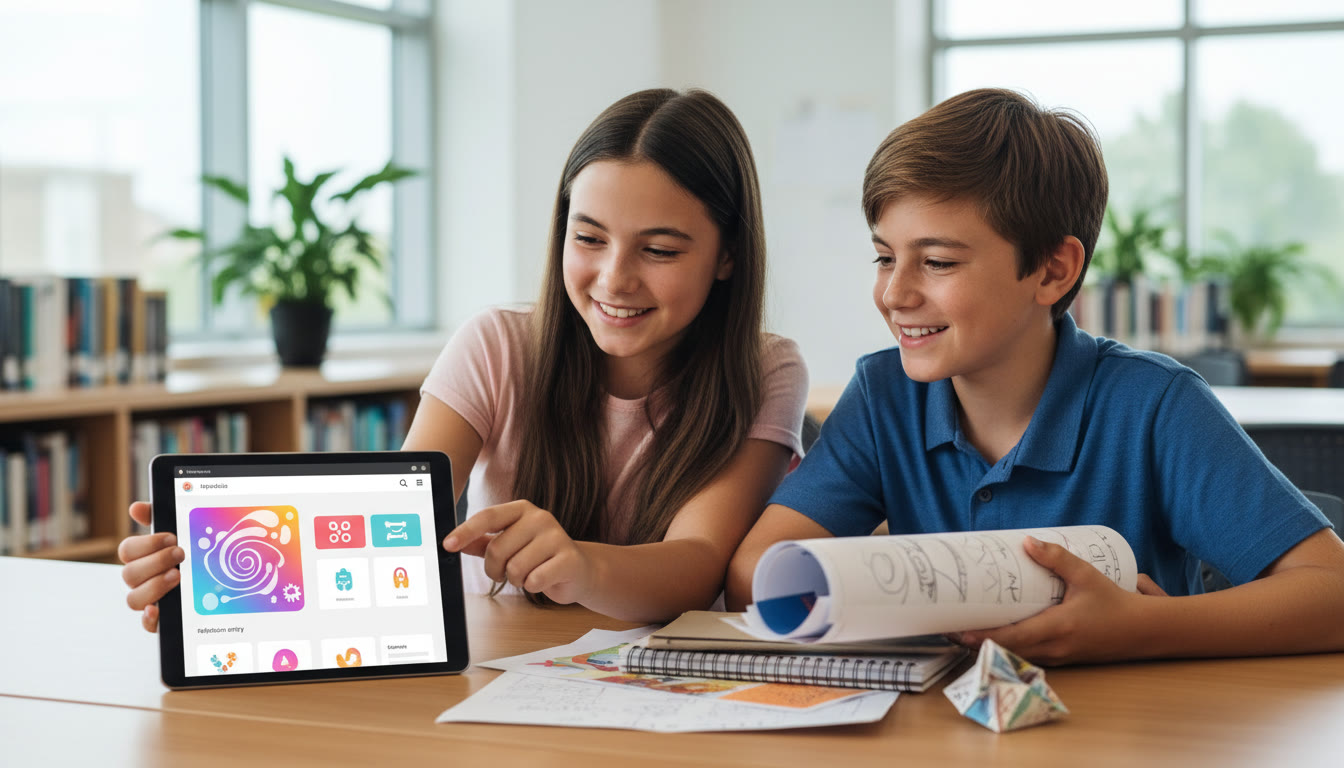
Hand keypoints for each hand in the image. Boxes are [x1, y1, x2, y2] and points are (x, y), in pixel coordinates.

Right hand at [117, 501, 184, 632]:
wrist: (222, 578)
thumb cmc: (196, 552)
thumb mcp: (183, 531)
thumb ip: (161, 517)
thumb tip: (136, 508)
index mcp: (143, 557)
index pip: (128, 550)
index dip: (146, 543)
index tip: (172, 537)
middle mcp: (142, 579)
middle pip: (129, 574)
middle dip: (155, 562)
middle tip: (180, 554)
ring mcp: (150, 600)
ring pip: (133, 599)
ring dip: (153, 586)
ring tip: (178, 576)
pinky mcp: (162, 619)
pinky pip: (147, 625)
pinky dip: (150, 619)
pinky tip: (159, 609)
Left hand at [442, 500, 594, 603]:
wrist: (579, 570)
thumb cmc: (539, 556)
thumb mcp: (510, 545)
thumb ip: (482, 542)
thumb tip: (454, 542)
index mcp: (522, 510)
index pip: (488, 516)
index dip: (466, 531)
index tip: (447, 544)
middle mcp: (540, 518)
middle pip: (497, 549)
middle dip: (495, 569)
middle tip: (506, 573)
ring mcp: (557, 537)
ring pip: (515, 568)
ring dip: (516, 580)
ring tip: (529, 574)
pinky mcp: (568, 559)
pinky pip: (534, 580)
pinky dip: (533, 586)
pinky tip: (543, 579)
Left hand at [955, 536, 1167, 664]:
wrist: (1144, 631)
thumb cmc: (1115, 604)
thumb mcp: (1086, 576)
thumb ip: (1057, 558)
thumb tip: (1028, 541)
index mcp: (1056, 630)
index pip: (1010, 638)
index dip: (981, 637)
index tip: (956, 630)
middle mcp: (1052, 649)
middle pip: (1004, 650)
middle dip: (974, 642)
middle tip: (948, 626)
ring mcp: (1056, 657)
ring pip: (1013, 656)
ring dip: (988, 646)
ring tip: (962, 629)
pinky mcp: (1059, 658)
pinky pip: (1025, 656)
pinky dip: (1005, 648)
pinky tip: (992, 635)